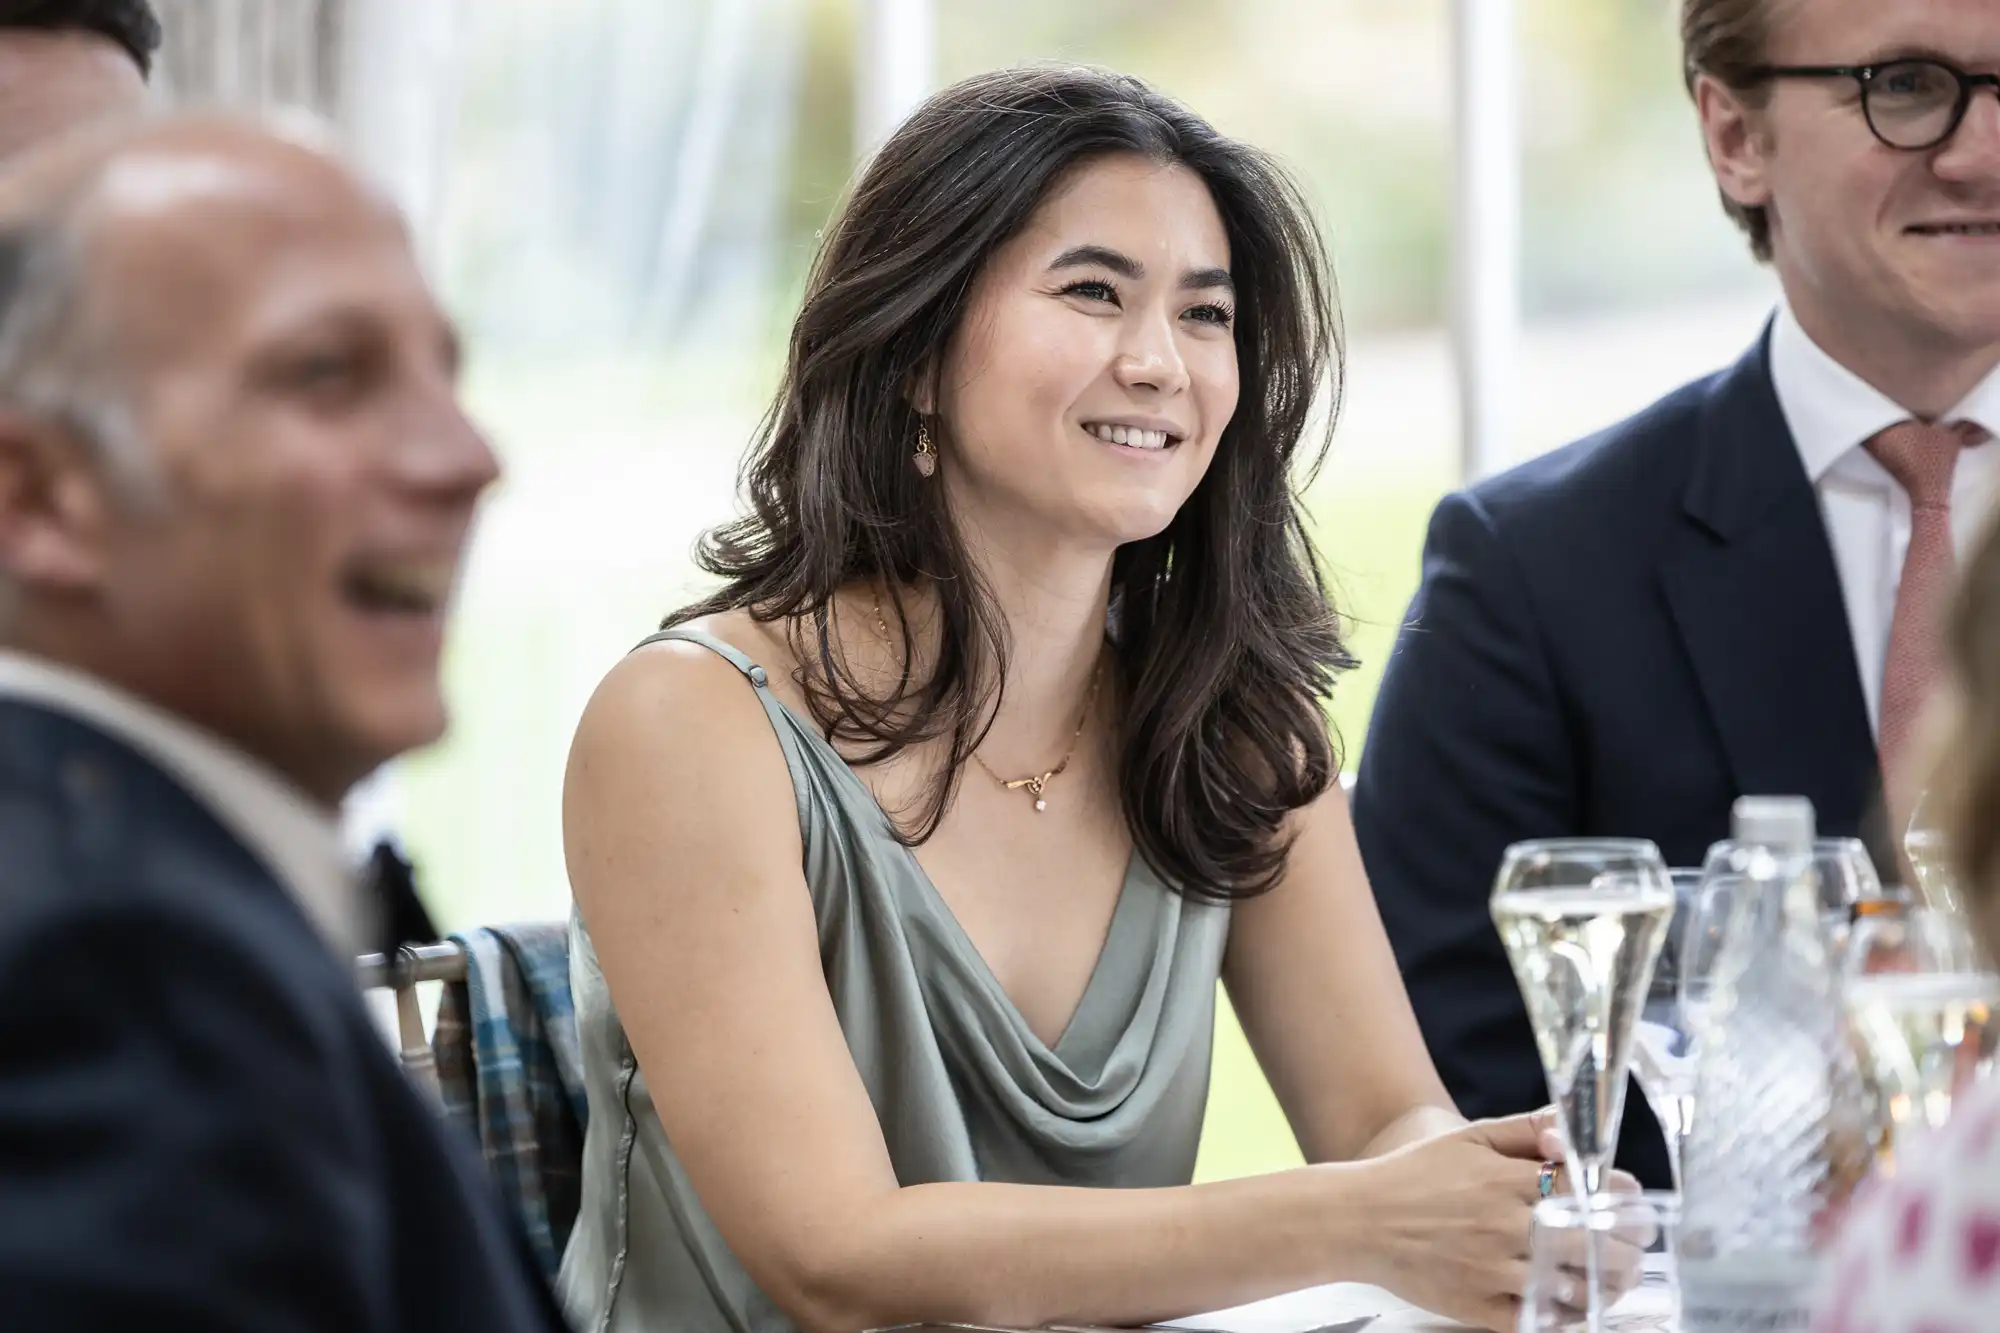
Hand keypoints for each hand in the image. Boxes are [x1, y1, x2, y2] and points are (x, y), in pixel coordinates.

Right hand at [1342, 1110, 1643, 1332]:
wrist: (1359, 1220)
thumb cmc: (1416, 1175)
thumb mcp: (1470, 1138)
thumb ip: (1525, 1130)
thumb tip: (1570, 1130)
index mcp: (1507, 1181)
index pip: (1589, 1192)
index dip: (1621, 1199)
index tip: (1632, 1203)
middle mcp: (1506, 1227)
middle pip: (1595, 1245)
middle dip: (1627, 1248)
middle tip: (1632, 1248)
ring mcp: (1494, 1272)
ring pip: (1576, 1289)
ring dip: (1605, 1286)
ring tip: (1611, 1279)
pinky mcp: (1480, 1308)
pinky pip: (1540, 1321)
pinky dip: (1565, 1316)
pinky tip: (1572, 1305)